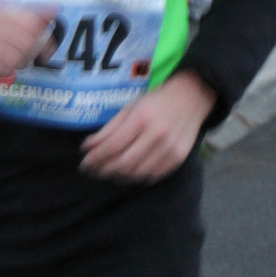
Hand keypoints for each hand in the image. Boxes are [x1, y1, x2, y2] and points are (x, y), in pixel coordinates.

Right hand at [0, 2, 56, 80]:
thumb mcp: (4, 12)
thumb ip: (31, 13)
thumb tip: (56, 9)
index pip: (32, 25)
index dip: (45, 39)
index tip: (47, 48)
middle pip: (26, 45)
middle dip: (30, 54)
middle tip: (25, 55)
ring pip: (14, 60)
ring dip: (17, 64)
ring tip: (10, 59)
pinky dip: (2, 71)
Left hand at [79, 71, 216, 183]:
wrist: (191, 98)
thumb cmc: (156, 101)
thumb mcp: (130, 108)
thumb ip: (109, 128)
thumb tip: (87, 147)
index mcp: (142, 118)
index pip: (113, 146)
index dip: (95, 158)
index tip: (84, 163)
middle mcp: (157, 135)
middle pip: (124, 163)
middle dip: (104, 170)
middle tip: (93, 171)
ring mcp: (170, 149)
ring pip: (138, 173)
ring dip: (119, 176)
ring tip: (109, 173)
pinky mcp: (178, 158)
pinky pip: (153, 176)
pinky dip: (138, 178)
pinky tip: (129, 173)